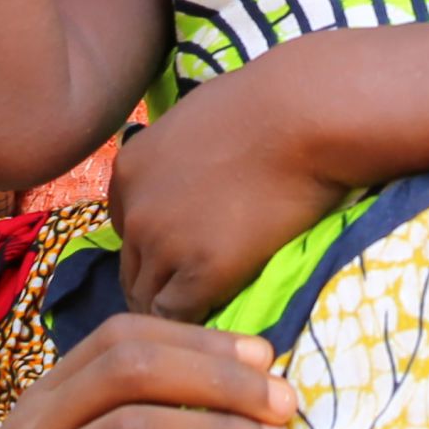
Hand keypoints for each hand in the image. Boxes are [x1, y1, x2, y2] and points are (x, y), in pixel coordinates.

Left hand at [105, 56, 354, 321]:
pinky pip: (180, 317)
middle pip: (133, 270)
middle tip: (198, 294)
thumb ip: (176, 157)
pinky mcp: (201, 271)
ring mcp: (165, 243)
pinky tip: (223, 317)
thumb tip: (189, 178)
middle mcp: (137, 210)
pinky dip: (199, 322)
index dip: (155, 247)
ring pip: (150, 301)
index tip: (184, 255)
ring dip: (178, 310)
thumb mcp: (195, 119)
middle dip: (161, 284)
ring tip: (210, 316)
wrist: (302, 117)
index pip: (126, 231)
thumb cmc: (265, 105)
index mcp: (129, 170)